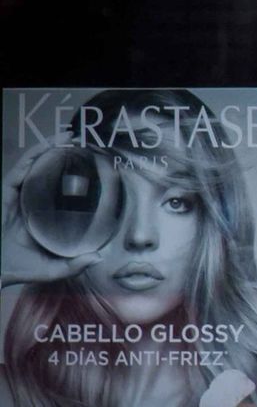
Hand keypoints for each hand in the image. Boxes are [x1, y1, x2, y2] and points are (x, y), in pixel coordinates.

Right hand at [1, 133, 102, 287]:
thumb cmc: (18, 269)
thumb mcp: (53, 268)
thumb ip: (74, 264)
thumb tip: (98, 257)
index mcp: (42, 214)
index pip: (57, 189)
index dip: (71, 174)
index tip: (91, 163)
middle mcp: (30, 202)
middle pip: (45, 171)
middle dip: (59, 153)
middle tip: (79, 140)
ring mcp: (16, 198)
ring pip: (31, 167)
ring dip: (45, 150)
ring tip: (64, 137)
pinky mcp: (4, 196)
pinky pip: (17, 174)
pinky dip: (29, 160)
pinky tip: (43, 151)